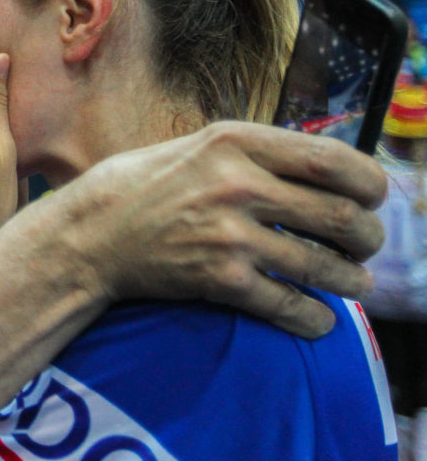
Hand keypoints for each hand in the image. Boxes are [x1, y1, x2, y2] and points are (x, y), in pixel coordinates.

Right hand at [22, 120, 386, 337]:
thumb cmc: (143, 187)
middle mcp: (237, 184)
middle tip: (364, 247)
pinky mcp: (219, 279)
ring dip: (351, 281)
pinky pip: (289, 304)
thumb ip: (256, 154)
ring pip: (324, 265)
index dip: (369, 184)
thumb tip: (326, 171)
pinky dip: (313, 318)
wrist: (88, 235)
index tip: (371, 199)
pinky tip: (317, 318)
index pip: (334, 160)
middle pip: (340, 216)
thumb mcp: (198, 147)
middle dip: (368, 238)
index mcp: (235, 141)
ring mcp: (229, 234)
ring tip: (354, 283)